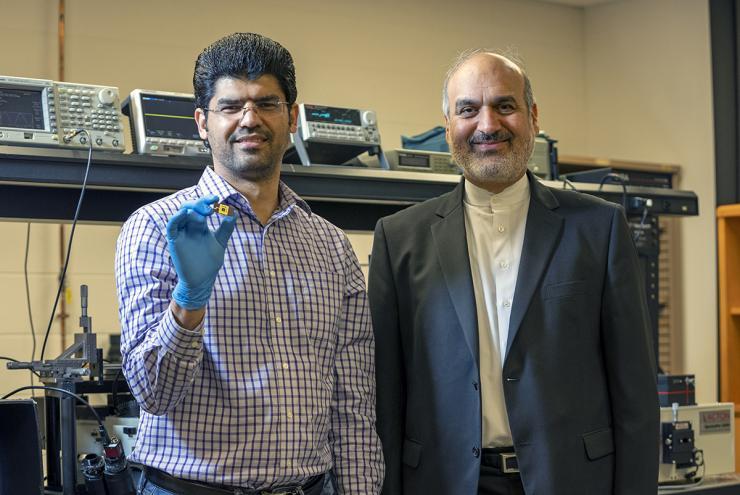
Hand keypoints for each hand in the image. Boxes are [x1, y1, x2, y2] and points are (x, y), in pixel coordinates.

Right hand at [166, 195, 235, 309]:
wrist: (202, 281)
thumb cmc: (209, 262)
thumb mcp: (220, 242)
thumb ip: (226, 228)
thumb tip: (233, 212)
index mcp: (200, 226)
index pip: (201, 208)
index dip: (207, 201)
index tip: (217, 199)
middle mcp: (190, 227)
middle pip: (190, 207)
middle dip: (200, 204)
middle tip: (211, 208)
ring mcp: (181, 233)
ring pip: (181, 214)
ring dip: (192, 211)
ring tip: (205, 216)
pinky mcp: (175, 241)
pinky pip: (172, 226)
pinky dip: (176, 218)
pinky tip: (185, 214)